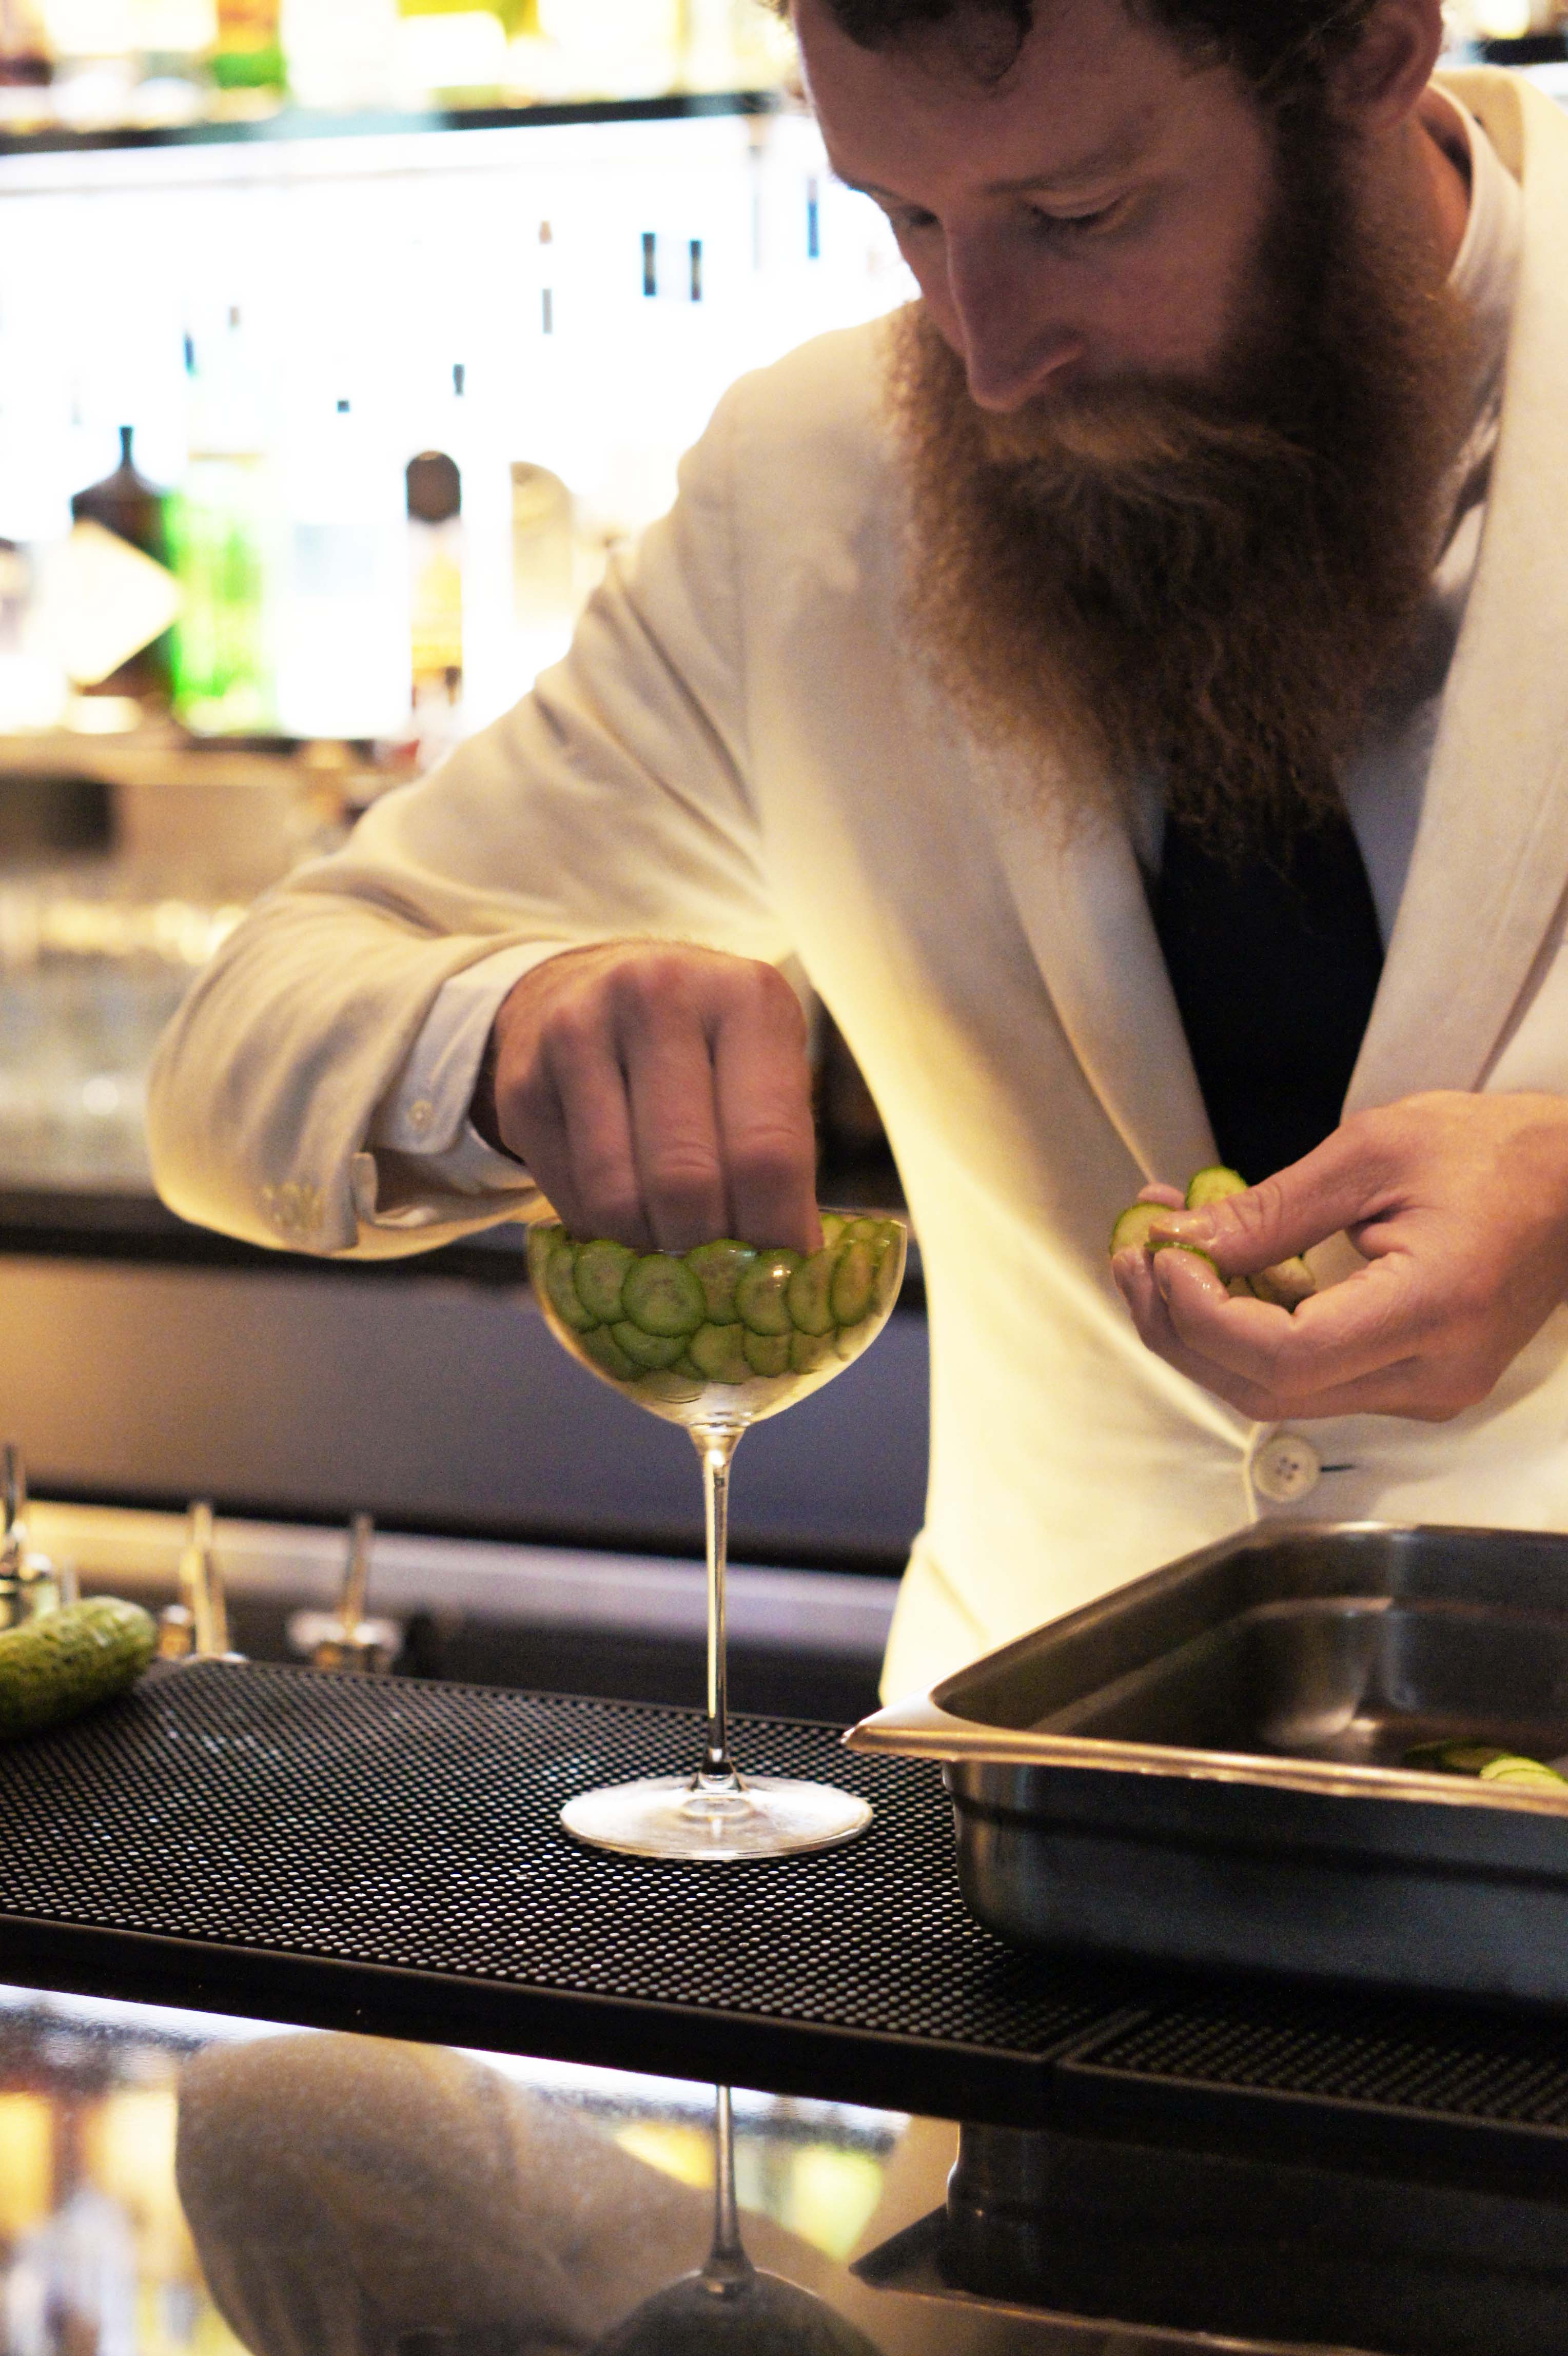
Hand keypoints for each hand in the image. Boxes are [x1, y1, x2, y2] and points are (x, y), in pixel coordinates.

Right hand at [478, 941, 819, 1253]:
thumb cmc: (704, 1049)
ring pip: (617, 1199)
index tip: (778, 1286)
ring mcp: (579, 1033)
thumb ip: (782, 1161)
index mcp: (747, 999)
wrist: (591, 986)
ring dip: (647, 1255)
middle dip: (705, 1256)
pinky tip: (622, 1227)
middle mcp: (660, 998)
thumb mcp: (763, 1072)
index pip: (768, 1151)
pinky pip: (565, 1196)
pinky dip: (598, 1234)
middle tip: (718, 1287)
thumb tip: (789, 1278)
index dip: (774, 1236)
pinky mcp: (523, 1080)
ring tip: (672, 1266)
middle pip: (687, 1181)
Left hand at [1111, 1091, 1567, 1421]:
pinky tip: (1218, 1273)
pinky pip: (1312, 1374)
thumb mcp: (1374, 1151)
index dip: (1203, 1316)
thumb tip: (1182, 1242)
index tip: (1160, 1257)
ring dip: (1207, 1331)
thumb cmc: (1498, 1152)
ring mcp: (1425, 1388)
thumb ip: (1272, 1210)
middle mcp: (1431, 1373)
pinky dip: (1252, 1329)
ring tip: (1159, 1257)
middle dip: (1182, 1330)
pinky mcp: (1414, 1379)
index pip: (1285, 1355)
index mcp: (1432, 1309)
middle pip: (1267, 1390)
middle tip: (1133, 1259)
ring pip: (1280, 1392)